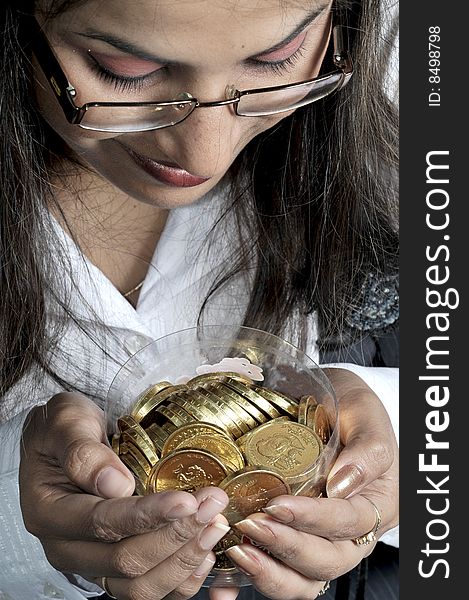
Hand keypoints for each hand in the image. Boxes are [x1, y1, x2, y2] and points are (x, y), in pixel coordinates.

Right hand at [19, 392, 230, 599]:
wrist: (65, 440)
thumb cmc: (66, 427)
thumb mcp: (66, 421)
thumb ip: (82, 450)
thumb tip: (115, 484)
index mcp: (49, 512)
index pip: (102, 524)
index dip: (147, 516)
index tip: (186, 500)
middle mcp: (67, 548)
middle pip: (125, 562)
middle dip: (176, 535)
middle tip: (211, 504)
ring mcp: (92, 564)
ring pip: (139, 586)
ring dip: (184, 559)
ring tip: (214, 525)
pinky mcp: (115, 569)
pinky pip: (150, 591)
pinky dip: (182, 580)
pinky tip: (206, 554)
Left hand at [223, 369, 398, 598]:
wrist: (335, 404)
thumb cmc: (353, 409)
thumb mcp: (366, 415)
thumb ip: (366, 449)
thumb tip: (341, 485)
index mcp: (376, 505)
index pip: (348, 523)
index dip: (314, 519)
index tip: (279, 504)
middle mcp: (352, 534)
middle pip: (326, 562)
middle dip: (287, 547)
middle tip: (253, 525)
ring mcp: (323, 542)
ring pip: (304, 581)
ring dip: (270, 574)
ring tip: (238, 552)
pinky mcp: (296, 543)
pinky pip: (280, 576)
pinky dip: (251, 583)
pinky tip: (223, 585)